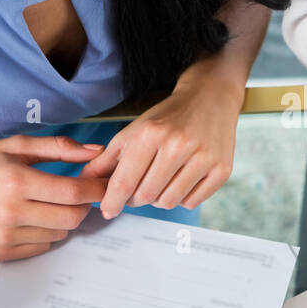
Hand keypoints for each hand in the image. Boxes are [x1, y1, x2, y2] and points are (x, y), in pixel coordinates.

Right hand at [0, 135, 108, 260]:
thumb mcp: (15, 146)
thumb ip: (58, 147)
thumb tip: (96, 151)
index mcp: (17, 181)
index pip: (74, 192)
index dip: (96, 189)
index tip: (105, 184)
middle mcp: (12, 212)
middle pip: (72, 217)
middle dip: (83, 206)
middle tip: (78, 194)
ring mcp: (5, 236)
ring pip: (60, 234)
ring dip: (63, 219)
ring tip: (48, 204)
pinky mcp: (0, 252)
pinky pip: (42, 247)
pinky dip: (46, 233)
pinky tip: (32, 218)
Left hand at [79, 71, 242, 216]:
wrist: (211, 98)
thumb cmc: (169, 116)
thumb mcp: (134, 130)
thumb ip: (108, 158)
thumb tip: (84, 181)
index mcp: (151, 133)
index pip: (124, 181)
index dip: (112, 201)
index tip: (107, 210)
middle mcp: (178, 145)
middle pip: (145, 196)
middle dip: (136, 198)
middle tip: (137, 189)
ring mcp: (203, 158)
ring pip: (168, 202)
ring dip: (159, 198)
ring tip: (160, 182)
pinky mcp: (222, 169)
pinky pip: (191, 202)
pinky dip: (182, 197)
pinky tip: (181, 180)